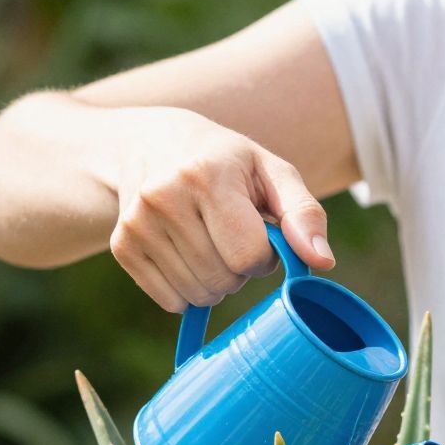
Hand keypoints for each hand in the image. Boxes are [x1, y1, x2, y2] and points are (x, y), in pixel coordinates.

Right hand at [99, 106, 332, 311]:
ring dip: (214, 282)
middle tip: (229, 236)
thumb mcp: (271, 172)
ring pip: (198, 295)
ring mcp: (137, 222)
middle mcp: (164, 197)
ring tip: (208, 242)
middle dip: (238, 269)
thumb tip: (322, 262)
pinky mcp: (122, 246)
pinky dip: (186, 289)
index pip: (248, 255)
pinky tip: (184, 253)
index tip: (257, 232)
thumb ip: (304, 213)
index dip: (263, 254)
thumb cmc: (225, 162)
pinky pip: (170, 301)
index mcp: (207, 175)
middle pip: (223, 280)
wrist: (147, 143)